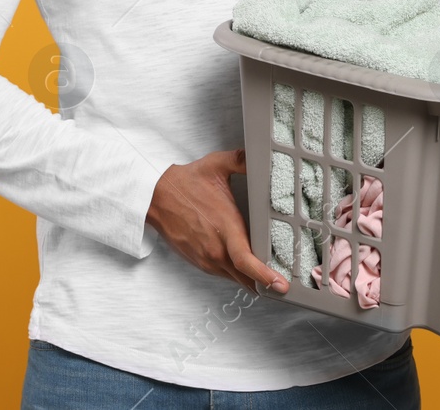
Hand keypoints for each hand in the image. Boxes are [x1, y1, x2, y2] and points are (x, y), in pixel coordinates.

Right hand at [145, 147, 289, 293]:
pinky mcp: (198, 261)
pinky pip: (223, 273)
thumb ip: (242, 160)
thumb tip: (260, 154)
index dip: (265, 276)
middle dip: (266, 283)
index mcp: (224, 227)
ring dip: (251, 280)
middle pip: (245, 278)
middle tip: (284, 284)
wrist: (156, 195)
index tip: (280, 284)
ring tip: (269, 277)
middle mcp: (215, 248)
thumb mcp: (217, 165)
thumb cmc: (185, 182)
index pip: (246, 260)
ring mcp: (205, 258)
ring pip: (235, 278)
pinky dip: (236, 274)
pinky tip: (245, 267)